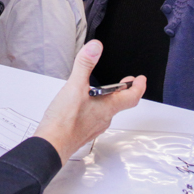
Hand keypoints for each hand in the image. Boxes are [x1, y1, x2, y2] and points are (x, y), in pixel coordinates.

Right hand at [33, 40, 144, 165]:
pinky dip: (95, 109)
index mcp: (108, 107)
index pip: (132, 97)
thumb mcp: (75, 86)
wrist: (51, 145)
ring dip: (109, 100)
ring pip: (107, 111)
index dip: (139, 87)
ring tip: (103, 92)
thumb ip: (85, 65)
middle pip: (120, 104)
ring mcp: (94, 127)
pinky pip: (94, 119)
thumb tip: (95, 48)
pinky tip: (84, 106)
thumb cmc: (64, 121)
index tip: (141, 79)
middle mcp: (104, 119)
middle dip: (124, 91)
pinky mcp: (83, 133)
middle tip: (126, 83)